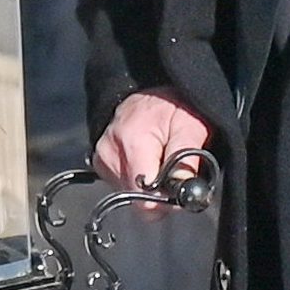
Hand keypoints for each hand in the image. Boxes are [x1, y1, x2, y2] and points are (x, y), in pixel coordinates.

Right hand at [96, 91, 211, 194]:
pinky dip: (138, 179)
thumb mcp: (190, 127)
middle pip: (138, 199)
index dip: (168, 199)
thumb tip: (182, 195)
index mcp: (132, 142)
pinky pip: (121, 186)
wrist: (148, 91)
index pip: (146, 197)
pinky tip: (146, 160)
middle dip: (160, 192)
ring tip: (158, 159)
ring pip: (130, 195)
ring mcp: (101, 158)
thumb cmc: (171, 105)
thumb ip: (187, 162)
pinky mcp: (99, 162)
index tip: (180, 186)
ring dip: (148, 185)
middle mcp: (110, 152)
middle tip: (173, 169)